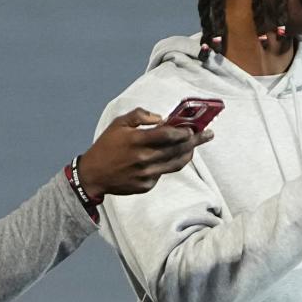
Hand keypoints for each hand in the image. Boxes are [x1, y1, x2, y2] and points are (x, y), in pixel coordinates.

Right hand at [79, 108, 212, 199]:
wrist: (93, 175)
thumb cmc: (106, 146)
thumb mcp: (119, 123)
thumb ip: (140, 115)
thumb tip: (161, 118)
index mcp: (137, 140)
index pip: (168, 135)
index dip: (183, 131)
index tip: (192, 128)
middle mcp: (144, 158)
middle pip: (177, 149)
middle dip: (195, 141)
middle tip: (208, 135)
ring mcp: (146, 174)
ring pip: (175, 164)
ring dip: (188, 154)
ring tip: (195, 147)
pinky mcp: (146, 186)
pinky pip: (163, 173)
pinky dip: (168, 164)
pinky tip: (169, 158)